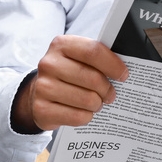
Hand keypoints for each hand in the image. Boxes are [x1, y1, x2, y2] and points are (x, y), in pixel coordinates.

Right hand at [12, 35, 128, 131]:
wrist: (38, 91)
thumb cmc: (67, 72)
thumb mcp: (78, 58)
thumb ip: (97, 58)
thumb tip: (124, 69)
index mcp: (61, 45)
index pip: (93, 51)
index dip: (113, 65)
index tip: (123, 75)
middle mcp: (49, 63)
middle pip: (93, 78)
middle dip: (108, 89)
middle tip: (111, 94)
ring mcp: (43, 86)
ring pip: (87, 99)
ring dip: (97, 104)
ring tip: (96, 103)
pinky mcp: (42, 109)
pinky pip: (77, 116)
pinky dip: (87, 116)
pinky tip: (84, 112)